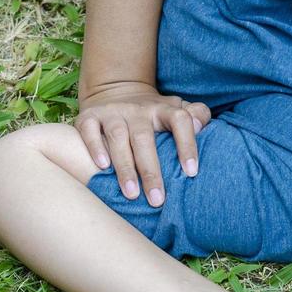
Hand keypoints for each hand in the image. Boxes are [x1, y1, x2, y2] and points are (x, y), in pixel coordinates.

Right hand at [75, 81, 210, 205]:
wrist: (117, 91)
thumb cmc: (155, 114)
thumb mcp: (178, 109)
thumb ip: (197, 115)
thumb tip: (201, 128)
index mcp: (163, 109)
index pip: (180, 120)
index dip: (187, 144)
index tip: (191, 172)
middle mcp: (138, 109)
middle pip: (144, 137)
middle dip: (150, 170)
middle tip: (156, 200)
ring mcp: (113, 112)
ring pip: (118, 137)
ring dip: (124, 166)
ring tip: (131, 194)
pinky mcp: (89, 116)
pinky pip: (89, 130)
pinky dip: (95, 146)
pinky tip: (102, 166)